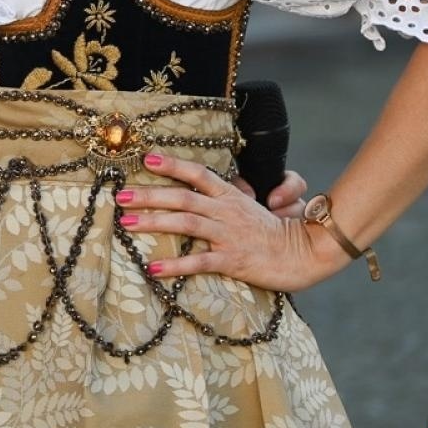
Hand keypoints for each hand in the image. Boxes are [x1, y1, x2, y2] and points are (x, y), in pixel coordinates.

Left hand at [117, 155, 341, 291]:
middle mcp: (226, 211)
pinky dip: (176, 265)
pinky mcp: (233, 260)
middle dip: (149, 195)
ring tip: (127, 223)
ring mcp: (229, 235)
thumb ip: (230, 194)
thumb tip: (209, 188)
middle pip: (183, 197)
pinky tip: (154, 268)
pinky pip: (200, 262)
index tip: (146, 159)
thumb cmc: (276, 230)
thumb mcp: (252, 205)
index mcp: (230, 196)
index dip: (173, 165)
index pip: (198, 174)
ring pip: (186, 223)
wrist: (305, 253)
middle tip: (121, 195)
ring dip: (154, 222)